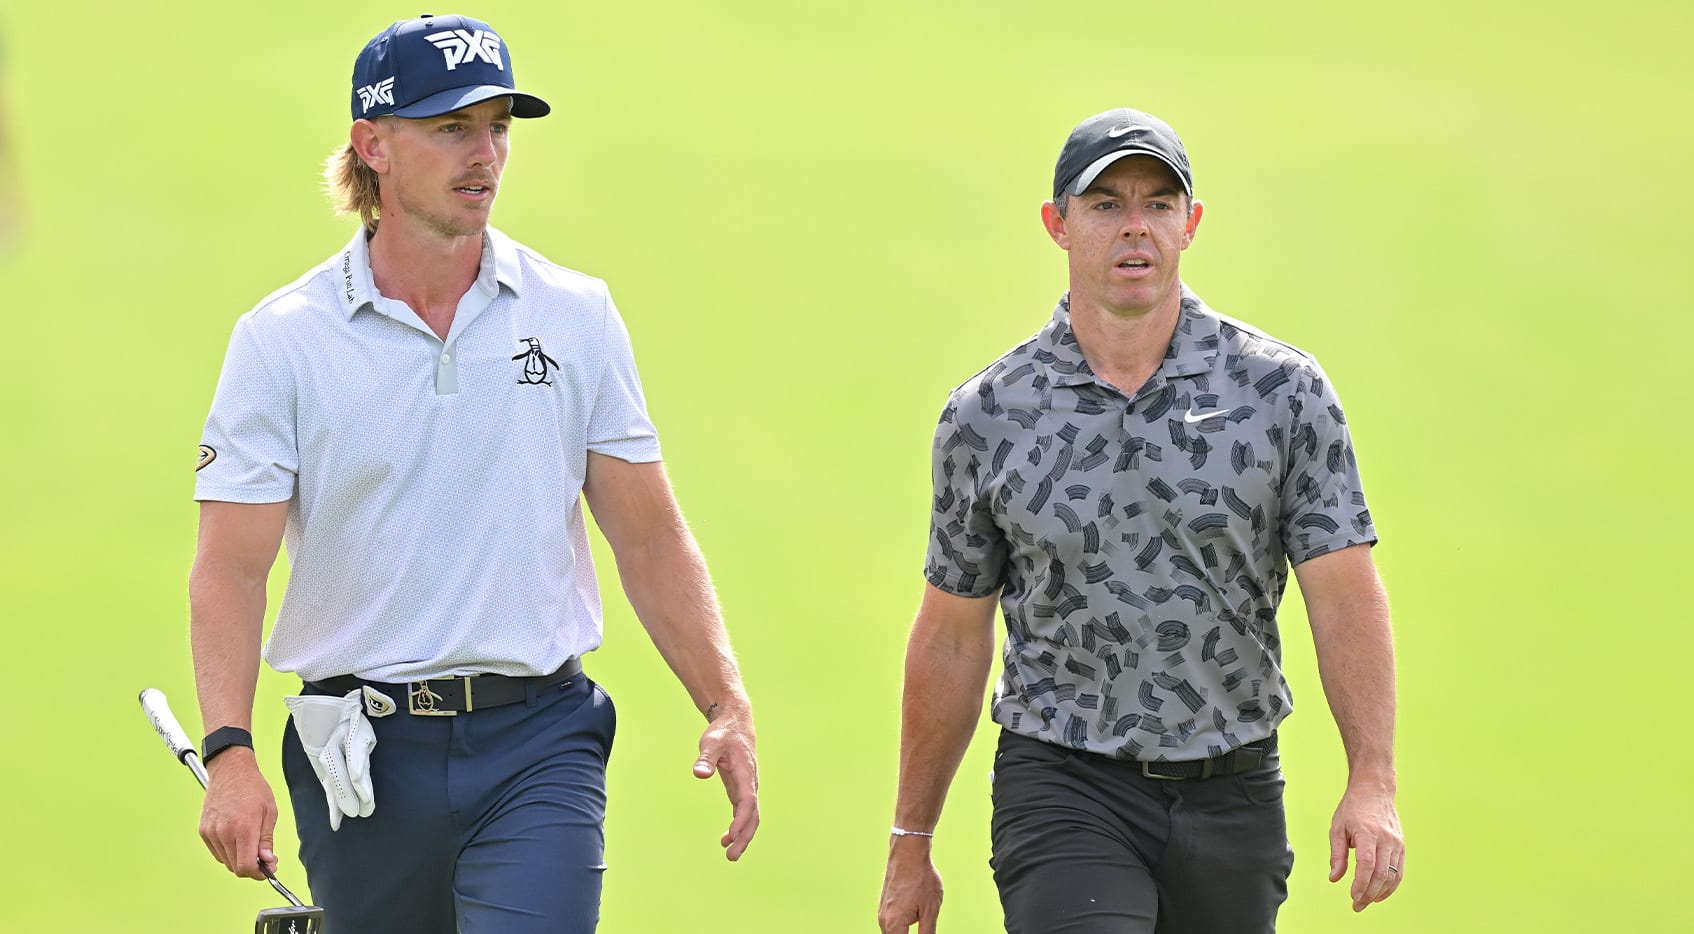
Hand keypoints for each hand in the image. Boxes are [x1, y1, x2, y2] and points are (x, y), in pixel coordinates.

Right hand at [198, 748, 278, 879]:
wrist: (230, 770)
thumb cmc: (253, 787)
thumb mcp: (269, 812)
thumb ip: (266, 840)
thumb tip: (267, 861)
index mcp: (243, 827)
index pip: (245, 866)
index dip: (258, 873)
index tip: (267, 869)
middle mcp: (224, 832)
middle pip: (235, 867)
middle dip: (251, 866)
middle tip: (263, 857)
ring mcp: (211, 832)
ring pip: (226, 861)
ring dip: (239, 859)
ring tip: (250, 843)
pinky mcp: (203, 830)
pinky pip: (217, 852)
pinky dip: (228, 851)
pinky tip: (237, 838)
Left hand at [692, 705, 758, 859]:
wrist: (735, 723)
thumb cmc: (723, 732)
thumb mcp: (711, 742)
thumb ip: (706, 758)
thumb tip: (699, 773)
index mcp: (746, 773)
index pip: (747, 801)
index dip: (741, 819)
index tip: (731, 835)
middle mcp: (750, 783)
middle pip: (753, 815)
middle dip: (744, 836)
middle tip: (731, 856)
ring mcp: (747, 788)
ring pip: (751, 817)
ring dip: (743, 836)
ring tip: (729, 854)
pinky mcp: (740, 789)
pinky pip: (743, 813)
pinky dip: (737, 827)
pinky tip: (725, 838)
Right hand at [878, 836, 942, 932]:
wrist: (907, 852)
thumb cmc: (921, 878)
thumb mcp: (931, 909)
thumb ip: (928, 933)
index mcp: (894, 925)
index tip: (924, 933)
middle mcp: (884, 921)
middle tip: (924, 928)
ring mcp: (882, 912)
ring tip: (921, 920)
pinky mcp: (885, 905)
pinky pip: (892, 925)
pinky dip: (901, 929)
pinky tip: (915, 920)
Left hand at [1328, 782, 1403, 910]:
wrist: (1374, 790)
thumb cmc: (1352, 808)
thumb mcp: (1337, 828)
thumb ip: (1337, 855)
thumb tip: (1334, 878)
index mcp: (1368, 833)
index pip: (1367, 865)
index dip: (1361, 884)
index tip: (1353, 897)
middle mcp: (1386, 839)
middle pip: (1381, 874)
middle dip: (1369, 894)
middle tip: (1357, 906)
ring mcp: (1396, 843)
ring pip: (1392, 876)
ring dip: (1379, 893)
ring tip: (1366, 902)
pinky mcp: (1402, 846)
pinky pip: (1399, 871)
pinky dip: (1391, 886)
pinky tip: (1380, 894)